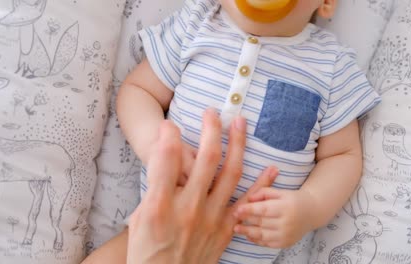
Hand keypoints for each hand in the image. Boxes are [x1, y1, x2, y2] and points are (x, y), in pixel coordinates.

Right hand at [127, 109, 278, 263]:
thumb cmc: (147, 250)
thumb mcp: (139, 219)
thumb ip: (154, 187)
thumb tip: (163, 156)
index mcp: (159, 205)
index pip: (165, 159)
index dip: (168, 136)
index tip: (170, 124)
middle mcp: (188, 208)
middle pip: (204, 159)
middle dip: (210, 130)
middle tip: (212, 111)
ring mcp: (211, 218)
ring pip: (229, 174)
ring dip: (237, 145)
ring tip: (240, 123)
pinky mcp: (225, 229)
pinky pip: (247, 203)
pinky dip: (262, 185)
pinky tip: (272, 168)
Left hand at [233, 188, 311, 248]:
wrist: (312, 212)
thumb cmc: (292, 199)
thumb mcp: (280, 191)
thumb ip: (263, 192)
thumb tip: (249, 198)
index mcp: (285, 207)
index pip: (264, 209)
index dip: (249, 210)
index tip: (237, 209)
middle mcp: (287, 222)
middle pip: (261, 222)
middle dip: (246, 220)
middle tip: (233, 217)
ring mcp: (286, 235)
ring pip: (262, 235)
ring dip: (247, 232)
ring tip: (236, 228)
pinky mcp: (285, 243)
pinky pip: (267, 243)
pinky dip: (256, 240)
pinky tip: (248, 235)